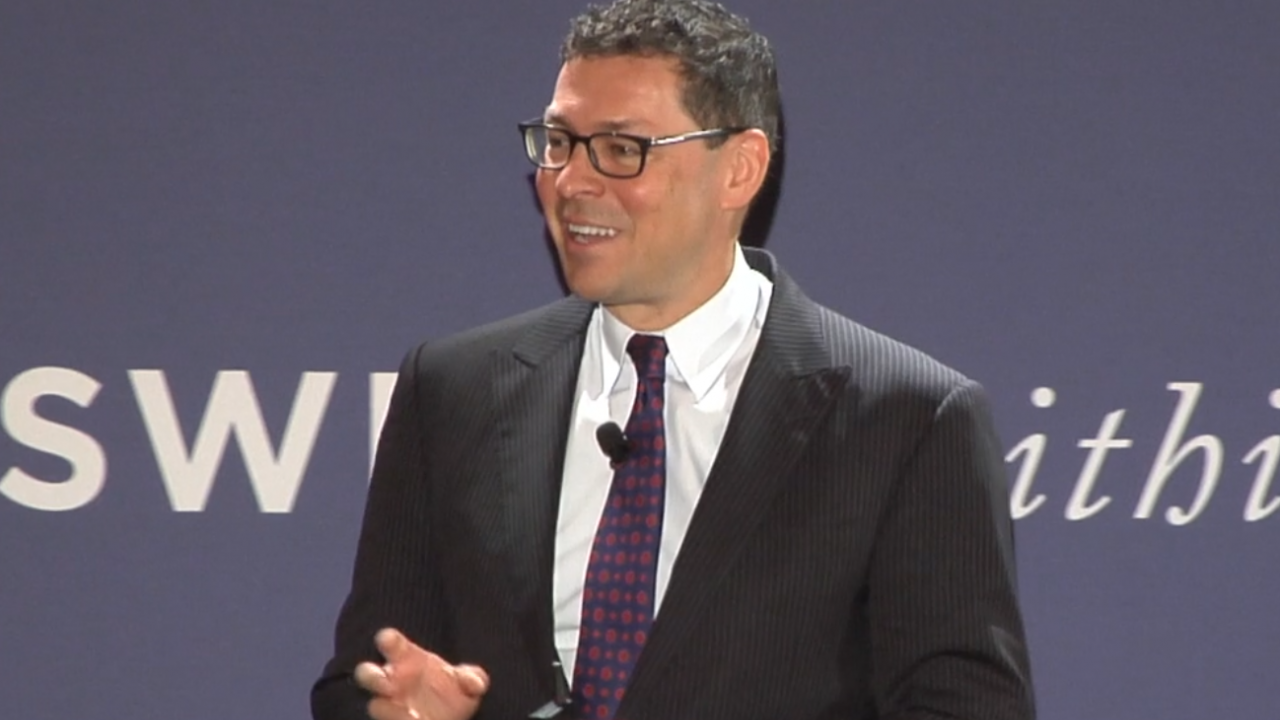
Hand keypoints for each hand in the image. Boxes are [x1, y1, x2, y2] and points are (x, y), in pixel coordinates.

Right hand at [353, 628, 489, 719]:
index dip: (387, 639)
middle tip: (388, 684)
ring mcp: (390, 704)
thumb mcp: (469, 683)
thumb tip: (475, 683)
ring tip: (408, 713)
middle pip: (367, 673)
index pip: (391, 643)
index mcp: (406, 658)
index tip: (387, 639)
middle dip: (372, 676)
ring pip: (374, 704)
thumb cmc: (452, 691)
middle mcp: (392, 680)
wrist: (449, 718)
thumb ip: (473, 678)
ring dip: (386, 709)